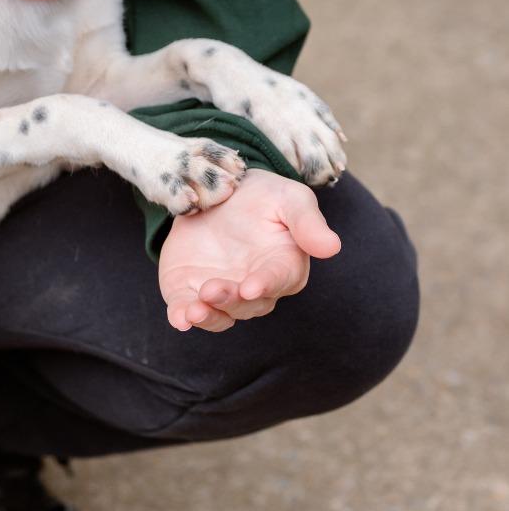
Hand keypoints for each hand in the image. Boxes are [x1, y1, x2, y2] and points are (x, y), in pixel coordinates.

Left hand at [159, 169, 340, 332]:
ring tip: (192, 312)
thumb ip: (307, 221)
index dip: (265, 284)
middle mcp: (254, 286)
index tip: (251, 287)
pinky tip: (178, 319)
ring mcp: (222, 291)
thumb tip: (332, 247)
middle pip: (246, 303)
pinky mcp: (190, 289)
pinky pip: (187, 309)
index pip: (278, 279)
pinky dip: (182, 316)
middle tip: (211, 290)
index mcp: (283, 265)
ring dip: (207, 317)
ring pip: (219, 314)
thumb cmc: (263, 197)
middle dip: (230, 300)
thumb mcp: (288, 197)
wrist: (219, 191)